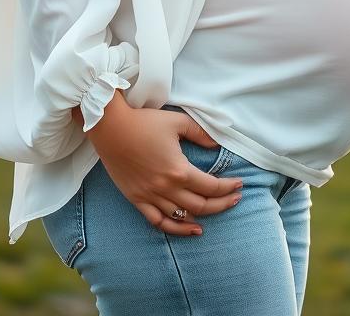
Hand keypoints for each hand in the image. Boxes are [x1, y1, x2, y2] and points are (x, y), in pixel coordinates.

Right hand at [84, 93, 243, 235]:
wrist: (110, 128)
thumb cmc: (144, 122)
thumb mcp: (177, 121)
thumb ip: (200, 133)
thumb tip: (216, 144)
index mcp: (178, 170)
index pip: (211, 187)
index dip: (228, 187)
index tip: (239, 184)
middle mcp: (166, 188)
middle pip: (201, 205)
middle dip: (222, 204)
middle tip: (235, 199)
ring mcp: (150, 196)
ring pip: (182, 216)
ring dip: (203, 217)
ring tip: (217, 210)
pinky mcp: (137, 199)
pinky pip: (159, 221)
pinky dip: (176, 228)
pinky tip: (189, 228)